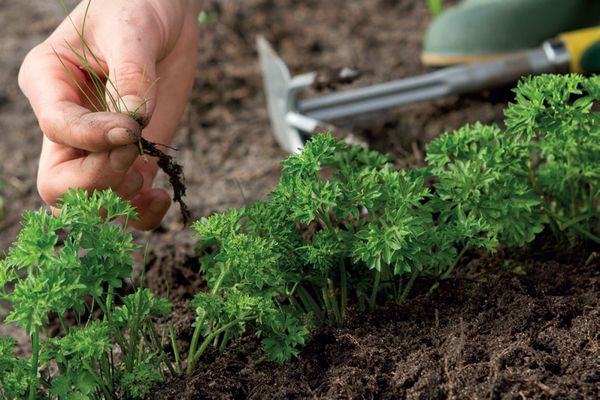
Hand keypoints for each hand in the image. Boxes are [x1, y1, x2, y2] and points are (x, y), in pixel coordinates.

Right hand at [19, 0, 199, 228]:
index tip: (131, 128)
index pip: (58, 130)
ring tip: (148, 170)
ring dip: (121, 200)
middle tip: (133, 153)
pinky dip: (142, 214)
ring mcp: (99, 149)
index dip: (92, 139)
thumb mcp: (130, 30)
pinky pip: (126, 205)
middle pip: (59, 185)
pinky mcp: (131, 160)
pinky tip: (162, 197)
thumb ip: (130, 75)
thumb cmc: (136, 9)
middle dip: (98, 180)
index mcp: (49, 87)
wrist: (165, 19)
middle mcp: (68, 126)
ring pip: (90, 204)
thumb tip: (135, 120)